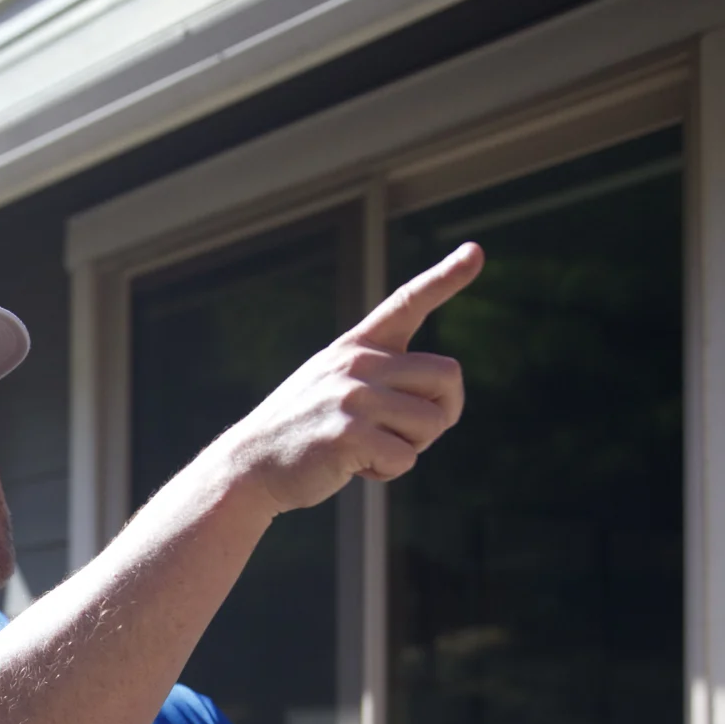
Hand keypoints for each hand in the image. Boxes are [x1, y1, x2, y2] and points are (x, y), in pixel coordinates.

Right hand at [215, 242, 481, 516]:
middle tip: (411, 434)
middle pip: (447, 376)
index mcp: (356, 347)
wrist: (249, 465)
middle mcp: (357, 363)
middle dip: (443, 413)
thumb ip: (379, 379)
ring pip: (432, 422)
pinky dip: (388, 471)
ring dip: (412, 447)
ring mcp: (352, 397)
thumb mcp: (333, 385)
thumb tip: (441, 398)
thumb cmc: (301, 431)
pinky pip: (405, 457)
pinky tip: (354, 468)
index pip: (407, 301)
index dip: (445, 277)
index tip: (475, 251)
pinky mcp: (349, 434)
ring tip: (370, 450)